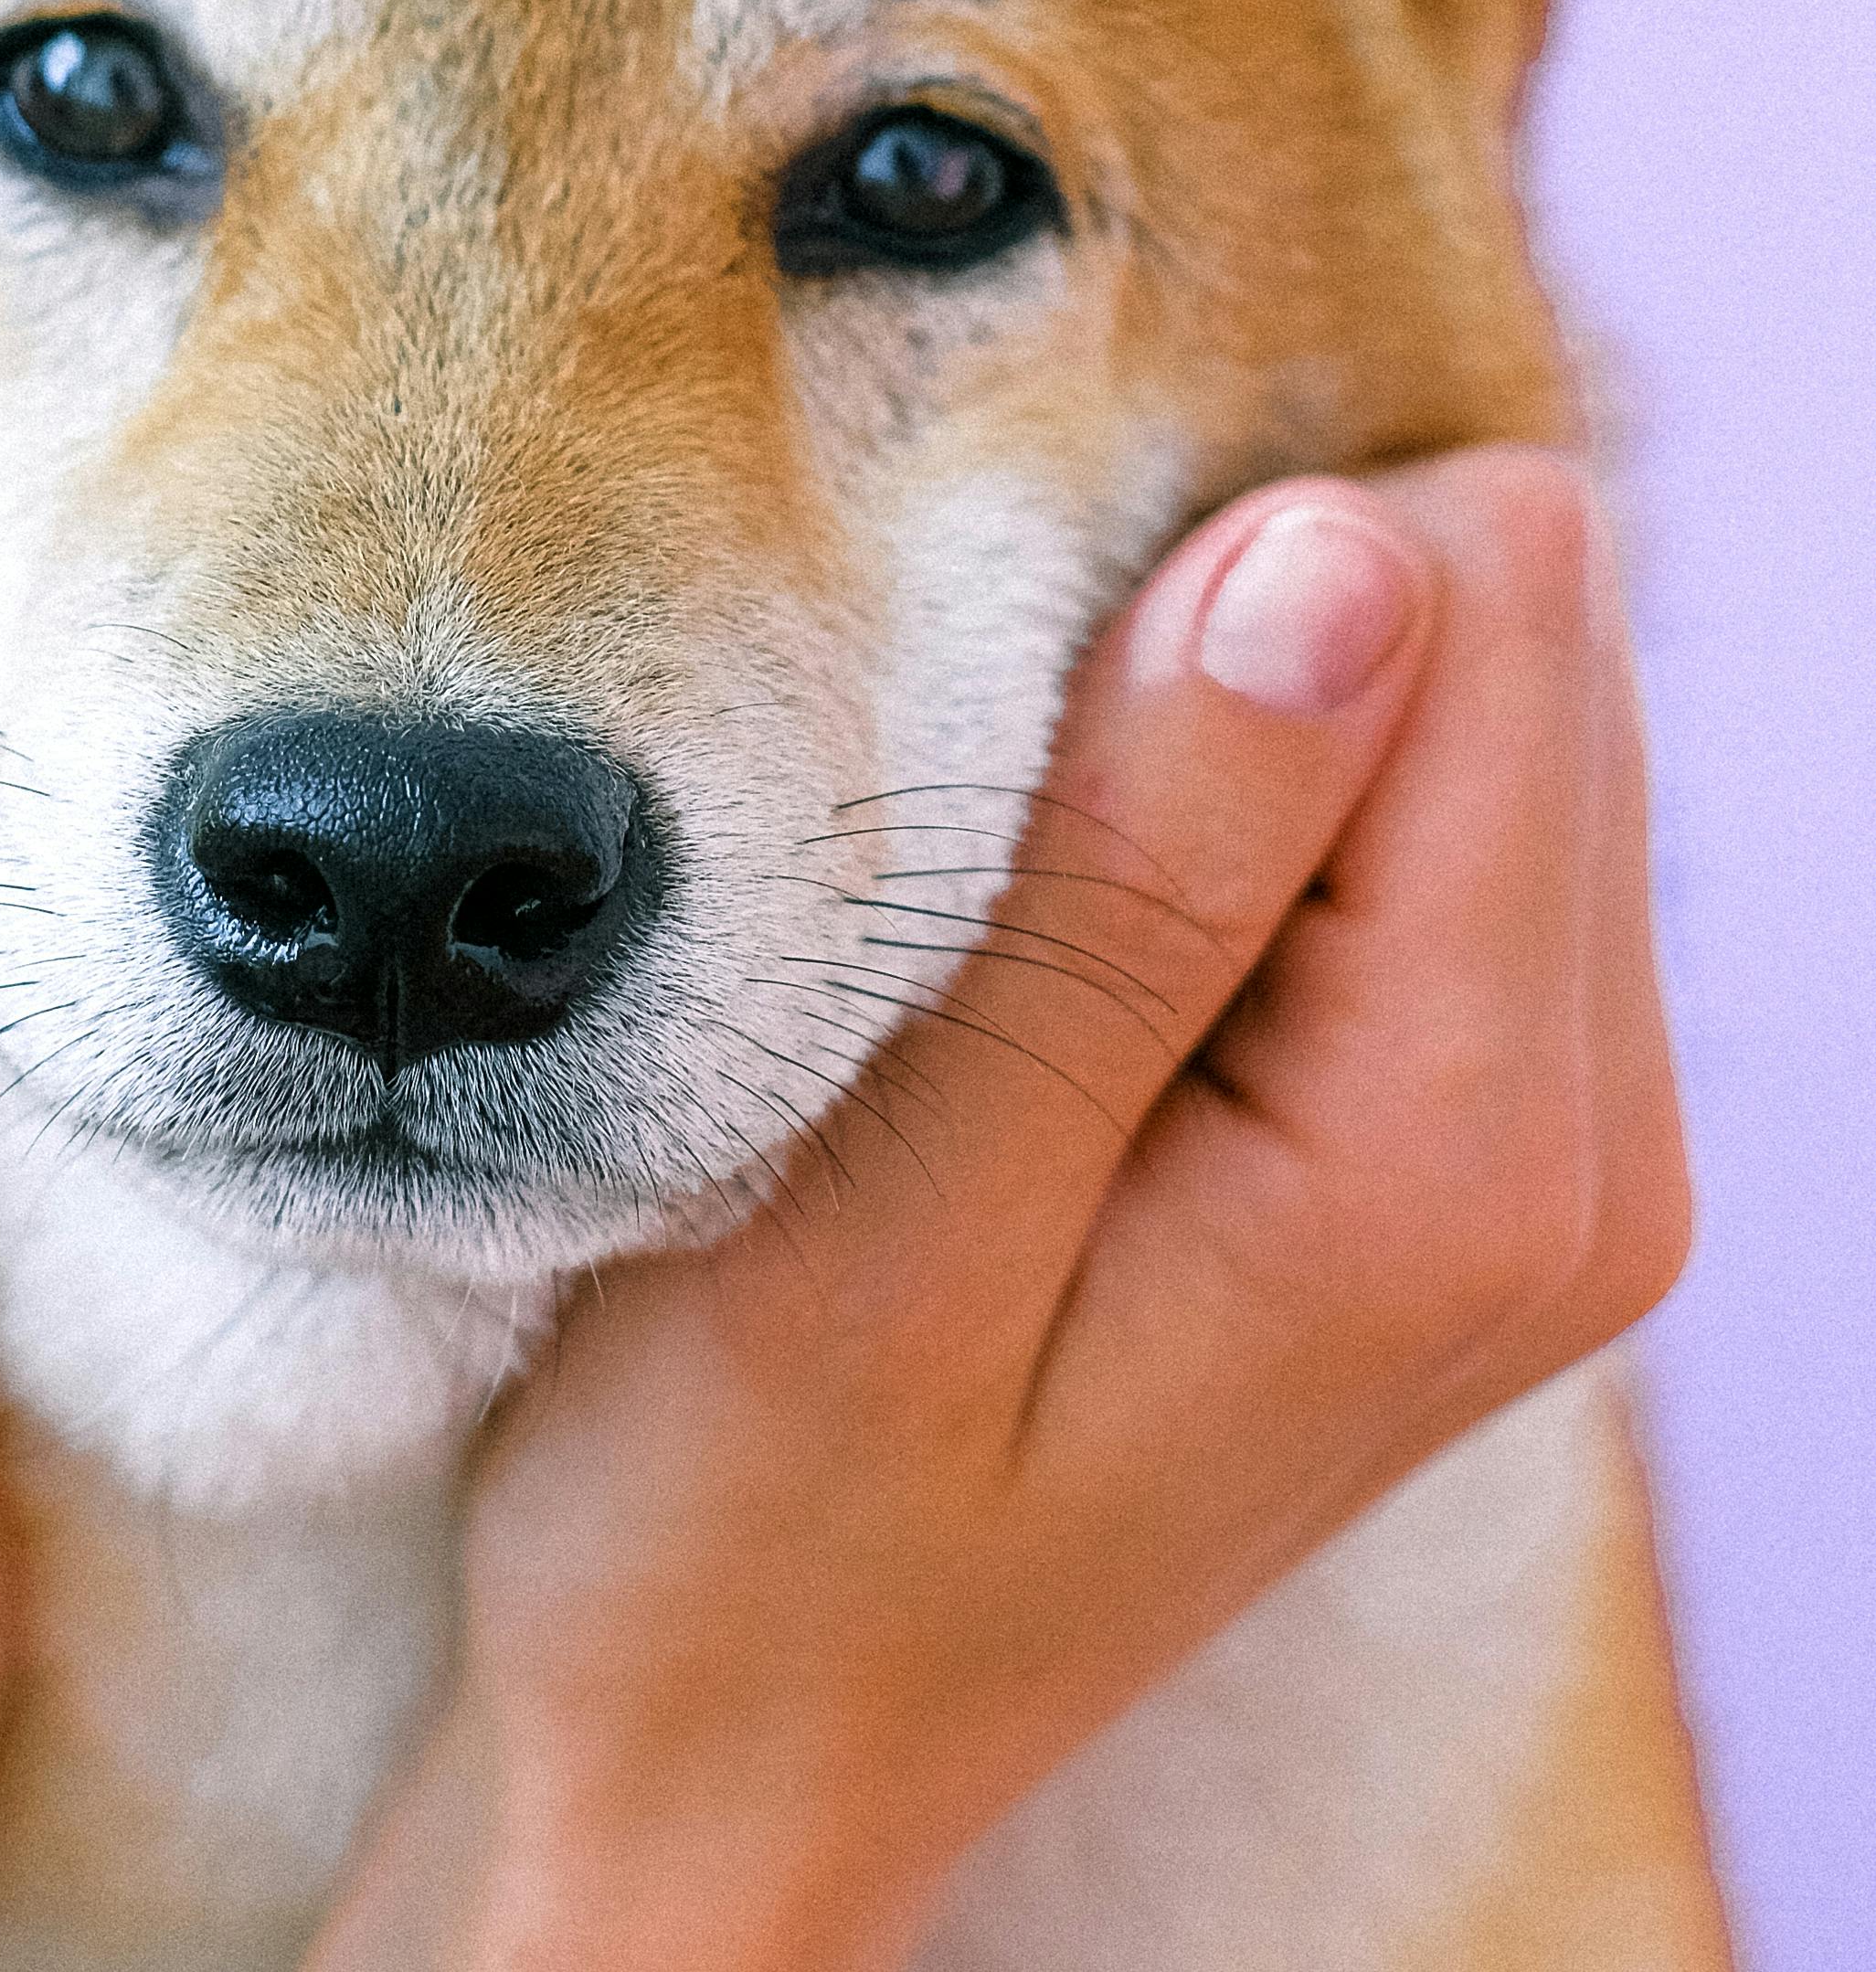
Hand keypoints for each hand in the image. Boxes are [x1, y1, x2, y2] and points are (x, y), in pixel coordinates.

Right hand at [315, 454, 1689, 1971]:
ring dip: (1244, 714)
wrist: (741, 1773)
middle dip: (1245, 635)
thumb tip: (1343, 557)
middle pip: (1524, 620)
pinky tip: (1092, 947)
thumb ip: (1141, 881)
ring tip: (1030, 908)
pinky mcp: (1479, 1137)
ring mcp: (1556, 1153)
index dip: (1209, 587)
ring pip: (1494, 685)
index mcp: (1463, 1155)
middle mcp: (1590, 1151)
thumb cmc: (740, 1529)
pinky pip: (1450, 798)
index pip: (1487, 593)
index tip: (1005, 744)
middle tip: (1001, 836)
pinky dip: (1258, 792)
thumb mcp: (886, 1212)